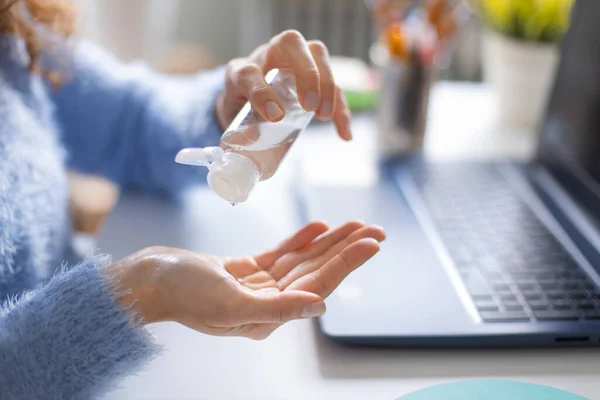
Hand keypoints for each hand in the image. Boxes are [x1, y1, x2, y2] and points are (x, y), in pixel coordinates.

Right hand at [108, 221, 384, 339]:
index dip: (346, 262)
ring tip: (353, 224)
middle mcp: (267, 303)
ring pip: (301, 260)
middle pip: (315, 271)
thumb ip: (278, 307)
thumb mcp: (230, 304)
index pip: (317, 284)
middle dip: (345, 249)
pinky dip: (299, 240)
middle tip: (374, 229)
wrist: (147, 279)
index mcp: (267, 316)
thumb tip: (320, 306)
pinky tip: (317, 227)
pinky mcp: (244, 270)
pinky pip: (280, 254)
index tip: (371, 243)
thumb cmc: (182, 294)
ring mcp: (256, 285)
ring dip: (327, 241)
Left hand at [215, 30, 351, 139]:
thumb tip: (253, 144)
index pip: (250, 72)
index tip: (275, 116)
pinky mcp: (315, 76)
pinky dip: (341, 108)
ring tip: (323, 115)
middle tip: (309, 105)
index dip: (261, 93)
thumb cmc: (240, 106)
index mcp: (243, 67)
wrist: (245, 100)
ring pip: (317, 54)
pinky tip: (344, 134)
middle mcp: (270, 55)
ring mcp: (295, 60)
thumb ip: (240, 130)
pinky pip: (333, 84)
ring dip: (326, 84)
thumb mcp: (233, 117)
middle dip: (306, 73)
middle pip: (291, 43)